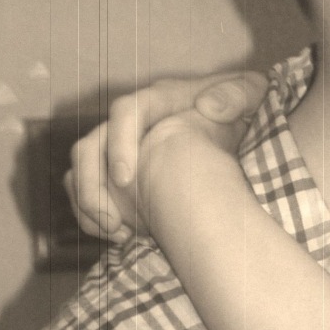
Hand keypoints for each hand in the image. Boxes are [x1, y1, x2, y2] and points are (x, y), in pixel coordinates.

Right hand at [66, 71, 269, 243]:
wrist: (233, 118)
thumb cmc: (240, 104)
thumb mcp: (247, 93)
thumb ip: (235, 95)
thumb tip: (209, 107)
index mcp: (158, 99)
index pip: (125, 111)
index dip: (119, 143)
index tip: (126, 181)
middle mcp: (131, 120)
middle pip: (89, 146)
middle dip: (93, 186)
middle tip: (113, 222)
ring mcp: (120, 144)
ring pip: (82, 171)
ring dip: (90, 205)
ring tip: (117, 235)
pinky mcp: (118, 167)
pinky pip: (89, 190)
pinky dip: (95, 214)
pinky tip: (120, 236)